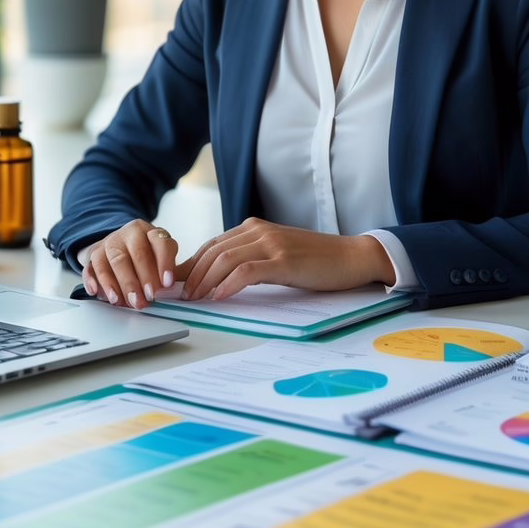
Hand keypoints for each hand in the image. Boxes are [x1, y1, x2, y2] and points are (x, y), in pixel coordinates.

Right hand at [80, 219, 180, 309]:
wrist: (121, 245)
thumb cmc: (146, 256)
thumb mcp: (160, 258)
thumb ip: (165, 272)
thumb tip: (171, 292)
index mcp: (151, 232)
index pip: (161, 243)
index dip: (165, 263)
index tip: (167, 283)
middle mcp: (130, 233)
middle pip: (138, 253)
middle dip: (143, 278)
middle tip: (147, 298)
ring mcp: (110, 241)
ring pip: (115, 260)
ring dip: (120, 283)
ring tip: (125, 302)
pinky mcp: (94, 253)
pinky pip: (91, 266)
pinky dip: (93, 280)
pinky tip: (96, 292)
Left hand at [178, 218, 394, 301]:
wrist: (352, 256)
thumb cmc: (316, 261)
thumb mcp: (277, 255)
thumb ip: (251, 260)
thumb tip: (218, 280)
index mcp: (255, 228)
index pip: (212, 244)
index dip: (190, 264)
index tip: (176, 284)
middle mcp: (259, 231)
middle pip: (212, 251)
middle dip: (191, 274)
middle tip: (179, 296)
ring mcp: (272, 244)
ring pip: (224, 259)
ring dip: (204, 280)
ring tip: (194, 299)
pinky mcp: (283, 260)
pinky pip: (246, 271)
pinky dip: (227, 284)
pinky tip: (218, 298)